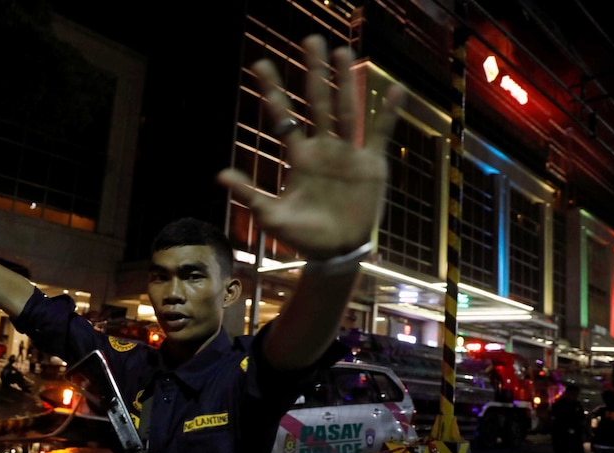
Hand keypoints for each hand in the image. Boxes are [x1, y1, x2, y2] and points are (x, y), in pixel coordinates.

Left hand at [217, 35, 403, 259]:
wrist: (335, 252)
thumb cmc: (302, 237)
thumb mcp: (272, 217)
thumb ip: (250, 195)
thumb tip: (220, 175)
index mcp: (299, 157)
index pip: (283, 117)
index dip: (272, 92)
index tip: (260, 64)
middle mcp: (323, 148)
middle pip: (317, 102)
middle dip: (313, 72)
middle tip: (310, 40)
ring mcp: (347, 154)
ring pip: (346, 109)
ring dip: (346, 82)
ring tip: (344, 52)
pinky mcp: (370, 164)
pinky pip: (380, 133)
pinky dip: (387, 113)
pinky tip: (392, 89)